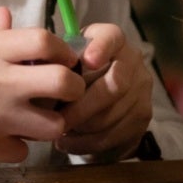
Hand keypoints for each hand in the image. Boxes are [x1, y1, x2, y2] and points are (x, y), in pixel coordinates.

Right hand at [0, 7, 86, 162]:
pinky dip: (16, 149)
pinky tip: (0, 142)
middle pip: (67, 83)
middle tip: (61, 98)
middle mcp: (2, 79)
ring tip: (32, 124)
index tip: (60, 62)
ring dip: (49, 126)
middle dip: (73, 93)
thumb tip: (7, 16)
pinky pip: (23, 152)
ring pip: (54, 125)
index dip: (64, 53)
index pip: (50, 41)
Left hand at [61, 23, 154, 158]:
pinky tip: (68, 143)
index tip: (87, 61)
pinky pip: (115, 136)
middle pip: (115, 85)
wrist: (99, 94)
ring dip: (83, 128)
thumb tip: (40, 75)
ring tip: (59, 132)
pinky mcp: (142, 118)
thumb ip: (58, 62)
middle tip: (59, 119)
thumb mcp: (67, 60)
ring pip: (114, 115)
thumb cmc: (74, 73)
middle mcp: (134, 63)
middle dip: (83, 106)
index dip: (101, 48)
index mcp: (114, 41)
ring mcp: (142, 91)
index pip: (112, 38)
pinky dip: (87, 143)